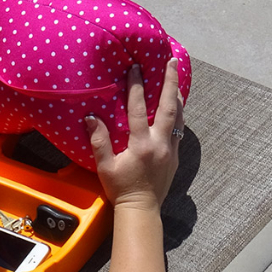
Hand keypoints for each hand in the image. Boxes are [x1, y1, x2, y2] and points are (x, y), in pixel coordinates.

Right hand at [85, 60, 183, 210]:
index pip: (139, 109)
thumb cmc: (121, 189)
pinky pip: (180, 129)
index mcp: (141, 144)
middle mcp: (160, 143)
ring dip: (177, 96)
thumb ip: (99, 141)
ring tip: (176, 79)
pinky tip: (177, 107)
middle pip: (168, 107)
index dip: (137, 87)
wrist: (142, 209)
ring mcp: (171, 149)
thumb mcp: (105, 166)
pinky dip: (179, 114)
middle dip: (169, 82)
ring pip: (179, 117)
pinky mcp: (175, 156)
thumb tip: (91, 118)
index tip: (136, 68)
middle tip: (171, 61)